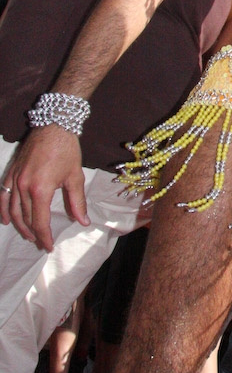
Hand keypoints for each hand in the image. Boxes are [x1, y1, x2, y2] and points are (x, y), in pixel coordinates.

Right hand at [0, 126, 87, 251]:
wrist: (54, 125)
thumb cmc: (67, 150)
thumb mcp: (75, 177)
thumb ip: (77, 202)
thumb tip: (83, 222)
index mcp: (40, 189)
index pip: (39, 221)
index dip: (44, 236)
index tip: (48, 246)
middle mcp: (23, 186)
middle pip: (26, 217)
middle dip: (33, 233)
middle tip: (41, 243)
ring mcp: (15, 179)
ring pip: (13, 209)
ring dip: (19, 225)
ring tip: (28, 235)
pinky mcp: (11, 172)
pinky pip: (3, 195)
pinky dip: (3, 209)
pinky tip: (6, 219)